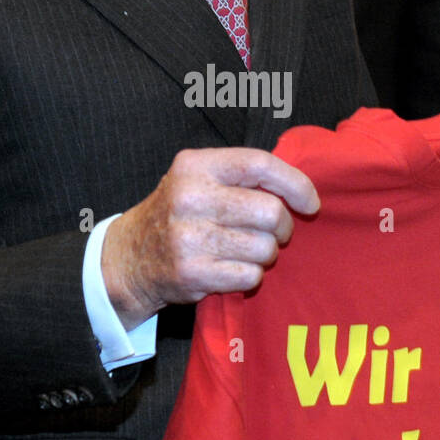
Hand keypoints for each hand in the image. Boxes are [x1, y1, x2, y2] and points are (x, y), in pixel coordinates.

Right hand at [101, 147, 319, 329]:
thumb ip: (240, 177)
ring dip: (266, 254)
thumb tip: (299, 190)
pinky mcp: (192, 272)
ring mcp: (189, 237)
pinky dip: (251, 275)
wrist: (129, 258)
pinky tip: (233, 269)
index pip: (258, 164)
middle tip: (274, 233)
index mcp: (195, 166)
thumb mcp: (196, 180)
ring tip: (247, 251)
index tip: (310, 202)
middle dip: (283, 227)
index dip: (294, 183)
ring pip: (264, 247)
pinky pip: (250, 275)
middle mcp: (190, 197)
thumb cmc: (177, 215)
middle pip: (269, 211)